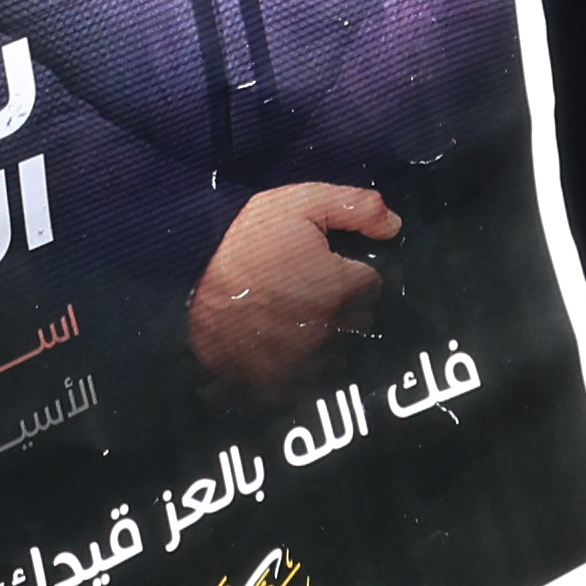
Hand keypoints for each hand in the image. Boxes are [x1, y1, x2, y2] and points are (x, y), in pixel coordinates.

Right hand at [187, 181, 403, 398]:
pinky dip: (303, 368)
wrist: (188, 274)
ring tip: (298, 317)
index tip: (331, 264)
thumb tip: (396, 226)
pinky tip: (284, 346)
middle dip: (345, 304)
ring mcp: (303, 360)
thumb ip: (355, 208)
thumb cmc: (246, 237)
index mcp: (341, 287)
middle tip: (313, 288)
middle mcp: (330, 330)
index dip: (353, 270)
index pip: (372, 282)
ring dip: (328, 338)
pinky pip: (309, 382)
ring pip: (338, 352)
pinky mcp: (277, 381)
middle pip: (359, 320)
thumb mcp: (300, 202)